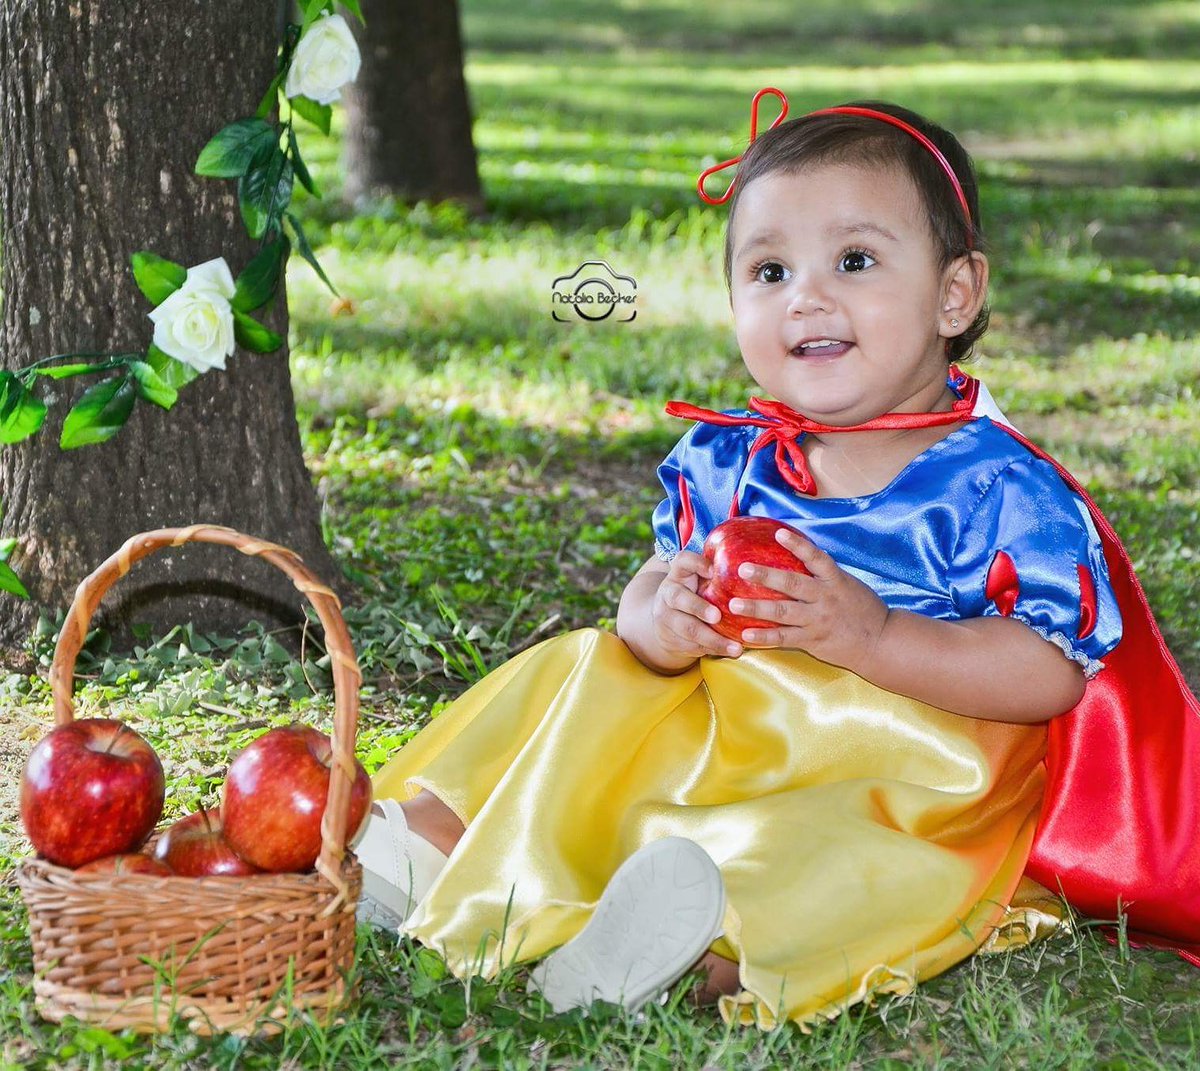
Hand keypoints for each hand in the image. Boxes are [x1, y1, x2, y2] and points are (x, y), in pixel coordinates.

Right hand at [650, 551, 743, 667]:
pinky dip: (713, 650)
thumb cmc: (694, 593)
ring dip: (712, 639)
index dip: (697, 564)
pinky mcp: (671, 638)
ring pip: (688, 629)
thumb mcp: (699, 578)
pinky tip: (730, 652)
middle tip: (717, 616)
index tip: (714, 570)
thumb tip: (754, 567)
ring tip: (736, 648)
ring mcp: (667, 617)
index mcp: (678, 573)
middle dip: (698, 608)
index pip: (683, 561)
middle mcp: (669, 593)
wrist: (665, 620)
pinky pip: (692, 646)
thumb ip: (717, 572)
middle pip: (679, 598)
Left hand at [727, 528, 889, 672]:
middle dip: (765, 576)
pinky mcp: (813, 640)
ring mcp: (818, 620)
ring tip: (733, 604)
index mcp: (835, 580)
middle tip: (742, 569)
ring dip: (756, 608)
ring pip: (783, 612)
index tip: (778, 533)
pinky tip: (745, 635)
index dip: (797, 545)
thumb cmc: (862, 609)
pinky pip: (785, 638)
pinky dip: (764, 637)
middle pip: (792, 584)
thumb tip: (798, 553)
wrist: (881, 642)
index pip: (816, 558)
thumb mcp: (847, 584)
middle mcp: (825, 598)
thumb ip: (824, 574)